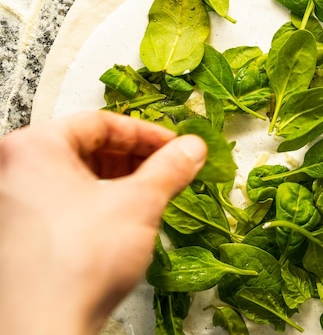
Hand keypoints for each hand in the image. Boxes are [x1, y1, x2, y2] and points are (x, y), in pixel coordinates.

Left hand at [0, 111, 206, 334]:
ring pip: (78, 176)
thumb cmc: (76, 262)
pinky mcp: (21, 232)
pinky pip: (68, 201)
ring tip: (154, 194)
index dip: (147, 133)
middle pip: (88, 148)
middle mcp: (14, 170)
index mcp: (34, 148)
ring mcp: (14, 202)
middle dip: (136, 159)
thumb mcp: (139, 203)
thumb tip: (192, 149)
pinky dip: (101, 202)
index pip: (101, 122)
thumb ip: (170, 168)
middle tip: (169, 168)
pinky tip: (127, 217)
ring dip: (121, 181)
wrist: (44, 326)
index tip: (174, 145)